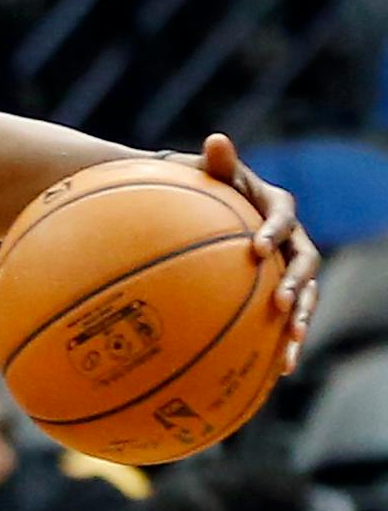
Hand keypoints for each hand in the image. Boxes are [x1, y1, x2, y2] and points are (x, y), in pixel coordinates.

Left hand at [182, 134, 319, 373]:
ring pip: (306, 295)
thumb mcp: (208, 174)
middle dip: (297, 285)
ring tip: (290, 347)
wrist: (206, 210)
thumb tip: (216, 138)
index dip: (274, 231)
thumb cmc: (204, 188)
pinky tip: (278, 371)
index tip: (257, 250)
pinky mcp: (281, 292)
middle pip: (306, 262)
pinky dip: (284, 343)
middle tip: (281, 304)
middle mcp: (293, 237)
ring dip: (301, 320)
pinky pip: (288, 318)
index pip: (283, 216)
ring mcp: (290, 266)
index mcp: (277, 206)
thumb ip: (216, 162)